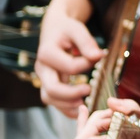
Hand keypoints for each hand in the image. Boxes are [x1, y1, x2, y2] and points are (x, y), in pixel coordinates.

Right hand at [36, 0, 103, 117]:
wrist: (54, 29)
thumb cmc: (66, 29)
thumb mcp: (76, 28)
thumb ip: (86, 42)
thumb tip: (98, 56)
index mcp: (46, 52)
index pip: (68, 67)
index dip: (85, 65)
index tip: (97, 58)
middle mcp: (42, 68)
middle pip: (51, 89)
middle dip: (71, 94)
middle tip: (89, 90)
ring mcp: (43, 78)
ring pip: (49, 99)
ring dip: (67, 105)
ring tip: (85, 104)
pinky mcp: (48, 84)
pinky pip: (53, 102)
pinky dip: (65, 109)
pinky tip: (80, 109)